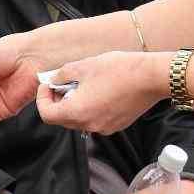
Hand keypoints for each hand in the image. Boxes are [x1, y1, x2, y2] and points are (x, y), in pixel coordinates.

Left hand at [36, 51, 168, 133]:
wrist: (151, 77)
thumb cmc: (119, 70)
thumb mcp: (83, 66)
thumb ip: (61, 76)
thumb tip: (52, 80)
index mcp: (77, 112)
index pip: (46, 115)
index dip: (42, 99)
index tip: (48, 86)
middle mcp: (89, 125)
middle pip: (62, 119)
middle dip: (58, 101)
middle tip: (64, 83)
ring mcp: (104, 128)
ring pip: (79, 119)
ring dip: (75, 104)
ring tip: (85, 85)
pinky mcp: (116, 125)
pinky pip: (95, 119)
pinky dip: (91, 108)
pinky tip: (100, 91)